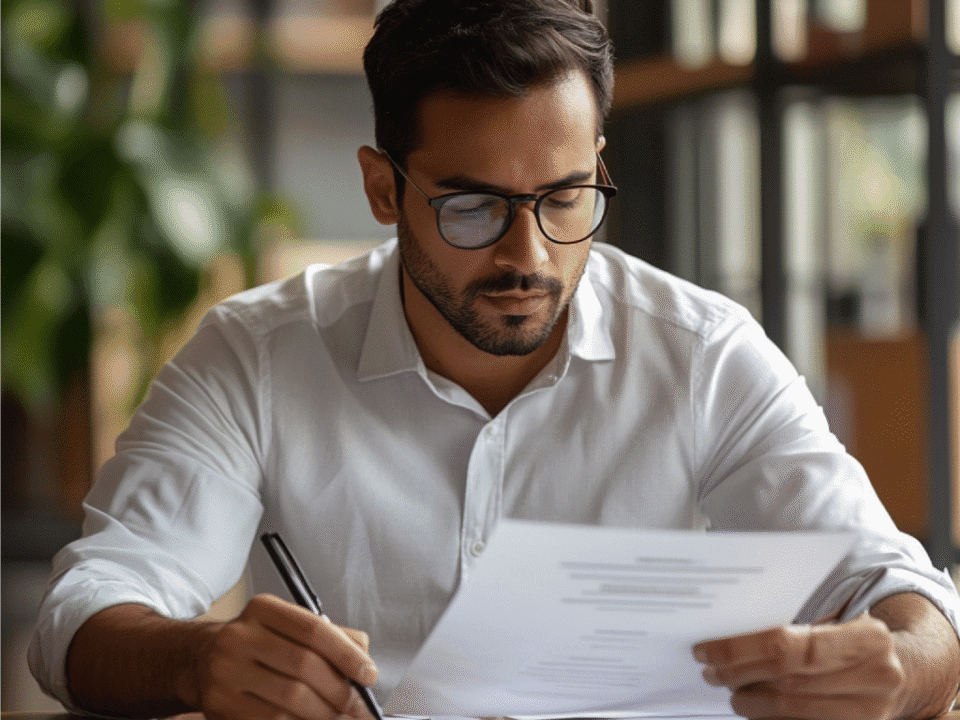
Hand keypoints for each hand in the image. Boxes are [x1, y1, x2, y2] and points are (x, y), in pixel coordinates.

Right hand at [185, 593, 378, 719]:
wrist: (200, 660)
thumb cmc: (257, 644)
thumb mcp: (287, 627)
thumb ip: (329, 635)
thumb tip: (364, 655)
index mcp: (263, 609)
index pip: (314, 630)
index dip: (347, 655)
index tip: (369, 674)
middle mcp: (240, 636)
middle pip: (305, 665)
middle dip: (340, 690)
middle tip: (358, 705)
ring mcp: (226, 671)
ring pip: (290, 698)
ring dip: (323, 713)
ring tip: (338, 717)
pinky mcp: (219, 703)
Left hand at [692, 613, 904, 719]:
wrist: (905, 674)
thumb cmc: (853, 643)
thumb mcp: (835, 625)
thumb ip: (793, 628)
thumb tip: (728, 633)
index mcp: (868, 637)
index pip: (788, 644)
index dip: (741, 649)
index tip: (707, 650)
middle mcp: (877, 676)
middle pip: (786, 679)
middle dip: (739, 674)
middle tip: (711, 670)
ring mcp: (872, 712)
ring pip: (791, 709)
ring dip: (750, 701)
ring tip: (730, 689)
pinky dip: (770, 719)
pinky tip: (753, 709)